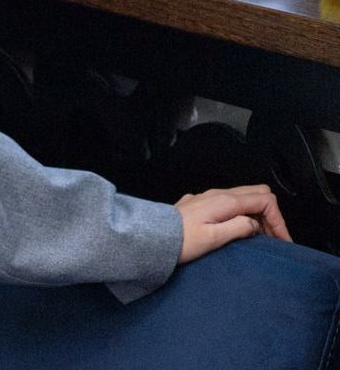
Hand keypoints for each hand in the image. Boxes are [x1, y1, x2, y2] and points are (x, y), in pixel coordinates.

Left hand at [176, 184, 290, 262]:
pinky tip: (240, 231)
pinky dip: (243, 214)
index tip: (282, 241)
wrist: (153, 238)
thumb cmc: (182, 241)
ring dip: (257, 215)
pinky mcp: (201, 204)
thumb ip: (239, 228)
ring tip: (259, 238)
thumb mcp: (214, 238)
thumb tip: (256, 225)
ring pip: (244, 198)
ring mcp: (208, 197)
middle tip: (273, 239)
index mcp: (224, 201)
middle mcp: (217, 194)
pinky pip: (230, 203)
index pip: (264, 200)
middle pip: (257, 194)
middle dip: (270, 215)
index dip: (278, 220)